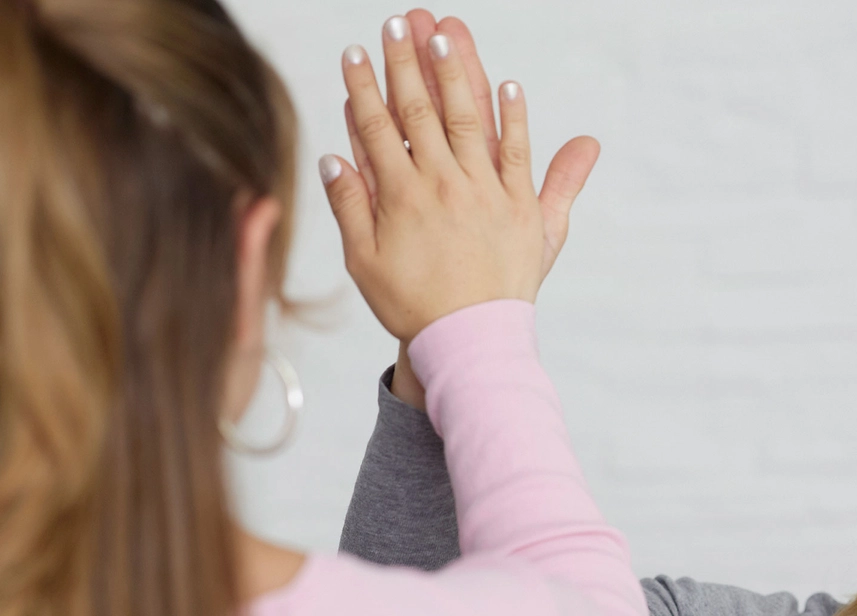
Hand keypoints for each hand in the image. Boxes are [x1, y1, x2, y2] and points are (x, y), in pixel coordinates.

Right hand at [344, 11, 600, 287]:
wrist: (470, 343)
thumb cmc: (414, 307)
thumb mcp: (365, 262)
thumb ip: (350, 206)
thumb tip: (334, 156)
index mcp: (401, 196)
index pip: (379, 127)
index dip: (365, 85)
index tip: (356, 50)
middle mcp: (444, 186)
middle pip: (422, 111)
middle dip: (408, 62)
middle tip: (400, 22)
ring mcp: (486, 193)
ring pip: (470, 119)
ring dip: (458, 72)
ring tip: (447, 33)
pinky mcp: (522, 208)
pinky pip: (520, 154)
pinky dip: (515, 118)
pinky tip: (508, 84)